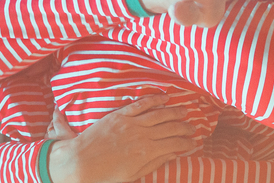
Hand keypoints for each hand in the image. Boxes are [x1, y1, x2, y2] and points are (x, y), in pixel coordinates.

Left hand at [45, 96, 195, 182]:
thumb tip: (172, 154)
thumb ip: (154, 163)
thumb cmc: (105, 175)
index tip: (194, 142)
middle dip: (184, 126)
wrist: (80, 164)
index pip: (174, 144)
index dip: (186, 143)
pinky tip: (164, 97)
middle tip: (193, 126)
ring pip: (159, 114)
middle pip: (170, 128)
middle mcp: (142, 136)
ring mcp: (130, 123)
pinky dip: (154, 99)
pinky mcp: (119, 115)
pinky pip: (140, 104)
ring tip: (185, 110)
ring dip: (174, 111)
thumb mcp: (133, 175)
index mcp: (147, 153)